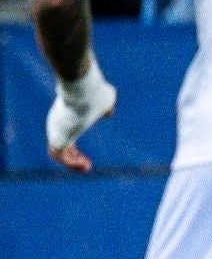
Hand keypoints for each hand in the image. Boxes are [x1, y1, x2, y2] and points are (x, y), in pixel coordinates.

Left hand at [45, 59, 116, 173]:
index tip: (86, 157)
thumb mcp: (104, 99)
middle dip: (73, 157)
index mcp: (66, 116)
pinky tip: (83, 166)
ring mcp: (55, 131)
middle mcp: (57, 124)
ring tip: (86, 167)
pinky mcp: (57, 137)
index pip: (65, 134)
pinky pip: (59, 156)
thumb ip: (104, 106)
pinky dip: (70, 163)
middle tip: (87, 165)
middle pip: (60, 145)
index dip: (74, 148)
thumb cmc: (94, 92)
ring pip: (58, 153)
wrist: (84, 91)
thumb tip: (108, 111)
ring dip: (72, 162)